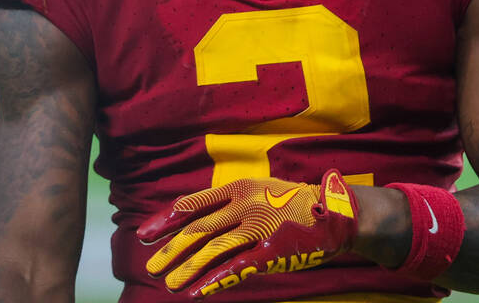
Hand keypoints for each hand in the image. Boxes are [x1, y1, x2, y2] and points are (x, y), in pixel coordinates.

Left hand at [137, 169, 358, 296]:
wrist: (335, 212)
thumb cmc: (292, 203)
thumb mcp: (259, 189)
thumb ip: (230, 202)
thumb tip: (193, 219)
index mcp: (239, 187)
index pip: (193, 204)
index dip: (166, 220)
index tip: (144, 235)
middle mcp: (245, 204)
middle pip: (198, 229)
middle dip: (170, 249)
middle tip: (150, 266)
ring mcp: (258, 227)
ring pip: (213, 250)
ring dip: (187, 268)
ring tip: (168, 283)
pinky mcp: (272, 251)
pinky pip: (238, 267)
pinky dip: (215, 280)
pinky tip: (197, 292)